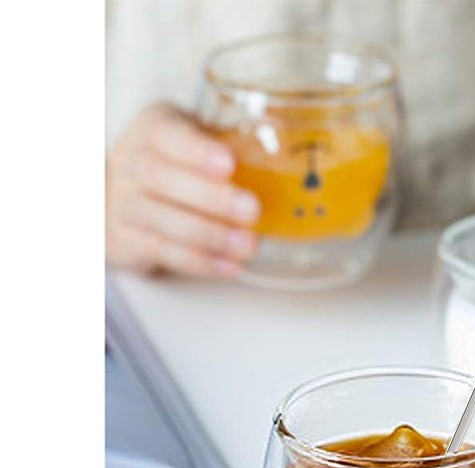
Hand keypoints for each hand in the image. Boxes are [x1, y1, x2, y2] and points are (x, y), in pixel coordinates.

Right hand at [106, 103, 259, 277]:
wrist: (118, 194)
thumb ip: (231, 143)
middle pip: (161, 177)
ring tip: (247, 245)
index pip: (167, 134)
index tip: (229, 165)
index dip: (196, 151)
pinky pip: (162, 251)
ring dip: (209, 235)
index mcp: (154, 128)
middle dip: (210, 198)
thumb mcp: (198, 139)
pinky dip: (198, 261)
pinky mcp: (126, 240)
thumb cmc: (175, 163)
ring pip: (160, 219)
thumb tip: (289, 153)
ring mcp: (123, 203)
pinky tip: (228, 266)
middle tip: (252, 211)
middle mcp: (131, 161)